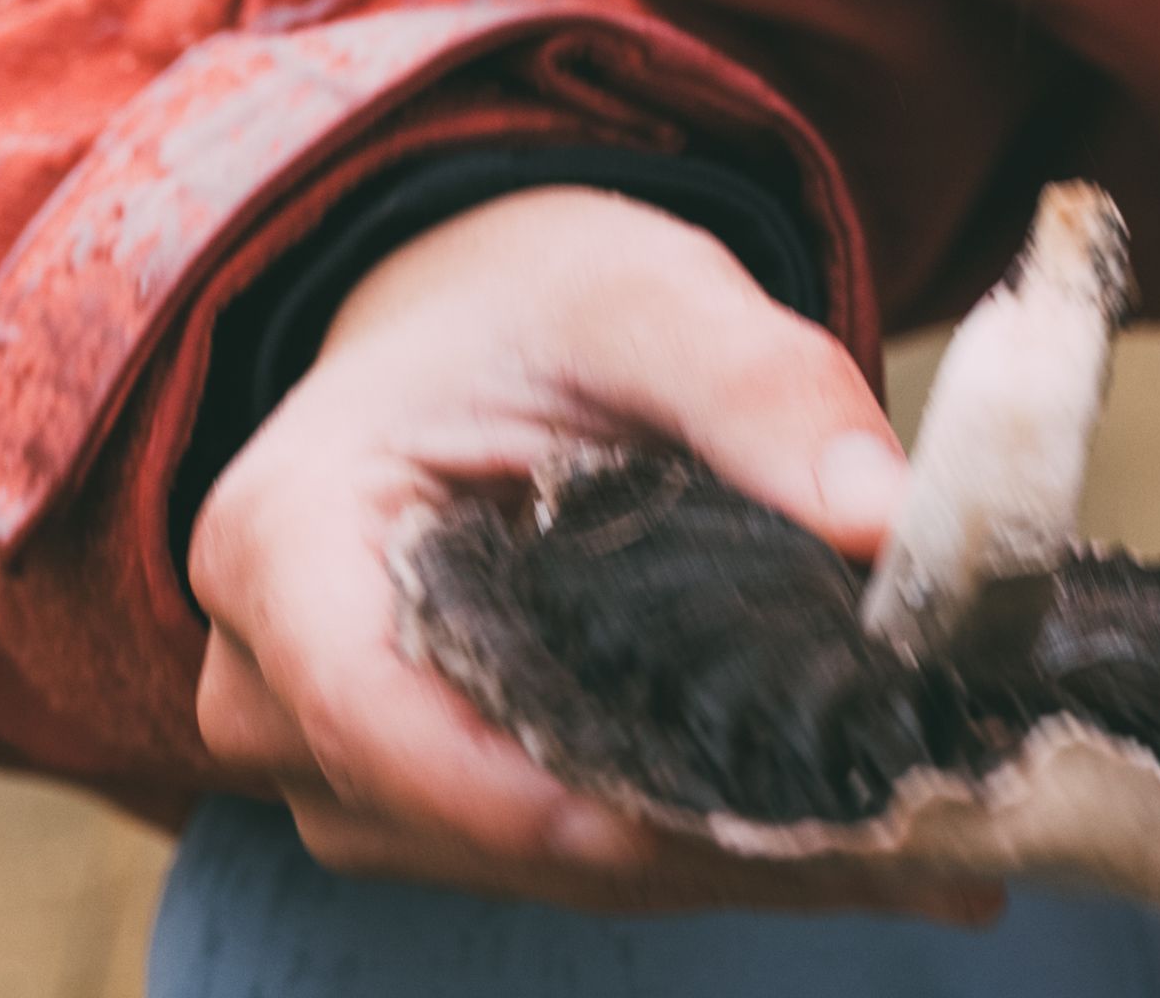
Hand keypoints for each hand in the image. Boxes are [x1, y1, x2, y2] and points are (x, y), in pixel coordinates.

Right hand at [187, 182, 1000, 919]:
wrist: (478, 322)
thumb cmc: (535, 303)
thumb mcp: (647, 299)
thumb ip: (763, 390)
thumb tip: (887, 519)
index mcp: (282, 540)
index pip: (369, 710)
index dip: (513, 790)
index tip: (673, 811)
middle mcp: (269, 678)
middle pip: (448, 812)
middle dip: (657, 836)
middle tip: (872, 834)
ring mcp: (337, 752)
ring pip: (504, 858)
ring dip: (688, 860)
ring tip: (889, 843)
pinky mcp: (417, 789)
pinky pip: (542, 851)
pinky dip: (684, 848)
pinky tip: (846, 844)